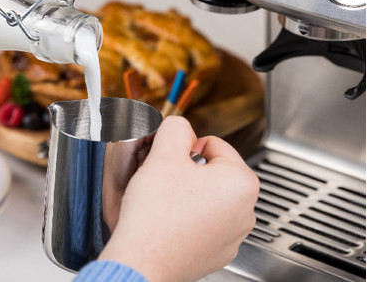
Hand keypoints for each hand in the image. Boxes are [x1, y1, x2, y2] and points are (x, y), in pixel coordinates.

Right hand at [98, 116, 258, 281]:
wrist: (142, 261)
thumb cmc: (155, 216)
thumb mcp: (164, 154)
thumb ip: (175, 128)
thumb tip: (181, 127)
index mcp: (241, 182)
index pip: (214, 144)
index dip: (185, 147)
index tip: (169, 160)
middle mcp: (245, 211)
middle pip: (213, 172)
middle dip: (188, 172)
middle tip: (164, 181)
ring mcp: (233, 236)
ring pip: (208, 199)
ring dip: (188, 196)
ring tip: (165, 204)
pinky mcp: (216, 253)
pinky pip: (204, 224)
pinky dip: (188, 220)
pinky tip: (169, 223)